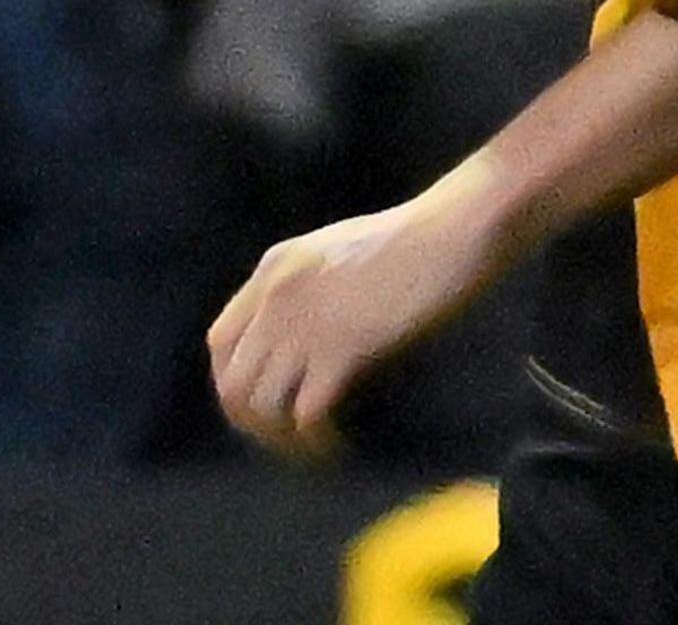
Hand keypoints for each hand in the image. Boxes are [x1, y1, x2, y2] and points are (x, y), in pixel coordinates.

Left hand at [206, 168, 523, 458]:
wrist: (456, 228)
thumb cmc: (418, 236)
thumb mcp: (339, 253)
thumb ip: (309, 288)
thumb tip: (304, 340)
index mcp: (274, 268)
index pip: (221, 341)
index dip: (235, 382)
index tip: (264, 405)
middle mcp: (276, 297)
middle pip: (232, 381)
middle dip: (253, 422)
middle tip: (287, 439)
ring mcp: (306, 322)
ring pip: (261, 403)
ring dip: (281, 438)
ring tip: (311, 448)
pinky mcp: (342, 348)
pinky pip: (305, 413)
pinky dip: (315, 440)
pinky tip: (336, 445)